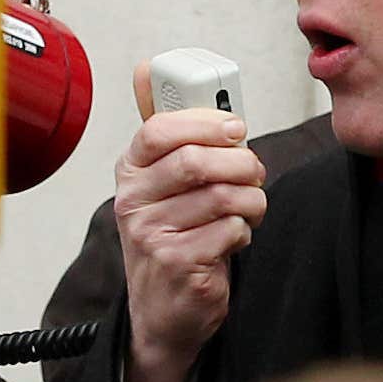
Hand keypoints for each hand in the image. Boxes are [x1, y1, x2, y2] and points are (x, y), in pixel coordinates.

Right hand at [115, 61, 266, 381]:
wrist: (163, 314)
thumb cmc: (170, 237)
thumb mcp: (157, 182)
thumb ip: (160, 128)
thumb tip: (144, 67)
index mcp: (129, 173)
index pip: (158, 130)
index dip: (205, 123)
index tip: (235, 128)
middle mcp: (132, 202)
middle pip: (196, 162)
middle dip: (240, 162)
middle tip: (254, 170)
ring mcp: (152, 236)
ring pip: (222, 196)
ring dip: (251, 200)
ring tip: (251, 207)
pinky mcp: (179, 265)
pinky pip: (230, 231)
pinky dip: (245, 232)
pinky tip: (236, 239)